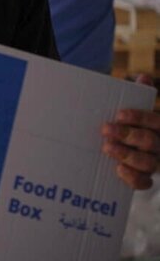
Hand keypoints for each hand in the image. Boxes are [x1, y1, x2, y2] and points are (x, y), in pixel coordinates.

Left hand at [101, 74, 158, 189]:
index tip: (119, 114)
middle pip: (150, 142)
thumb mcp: (138, 110)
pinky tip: (118, 169)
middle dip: (128, 135)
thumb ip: (140, 95)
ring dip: (126, 155)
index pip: (156, 122)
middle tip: (105, 129)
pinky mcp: (145, 178)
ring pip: (148, 163)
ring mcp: (155, 163)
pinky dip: (132, 177)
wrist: (134, 148)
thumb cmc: (134, 125)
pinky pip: (144, 183)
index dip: (140, 118)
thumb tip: (143, 77)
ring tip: (107, 147)